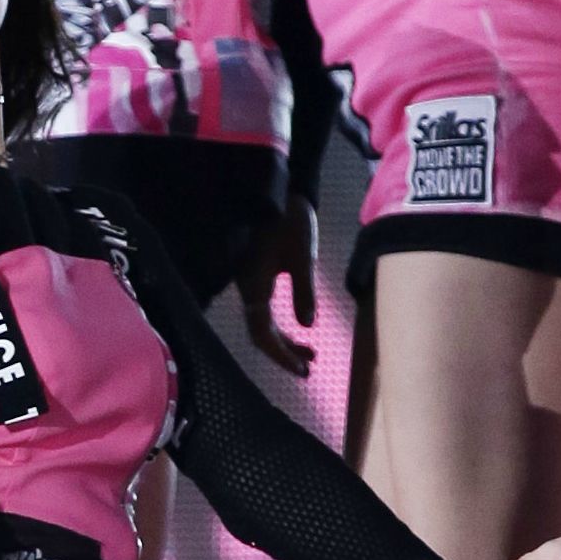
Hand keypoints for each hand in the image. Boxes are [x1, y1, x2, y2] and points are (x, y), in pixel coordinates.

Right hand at [232, 197, 317, 378]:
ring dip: (285, 339)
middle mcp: (248, 289)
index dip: (281, 356)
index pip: (262, 334)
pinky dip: (283, 322)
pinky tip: (301, 324)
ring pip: (264, 321)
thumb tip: (307, 326)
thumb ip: (303, 292)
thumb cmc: (289, 220)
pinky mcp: (257, 273)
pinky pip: (266, 308)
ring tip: (311, 351)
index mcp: (255, 287)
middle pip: (261, 332)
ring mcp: (251, 281)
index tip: (304, 371)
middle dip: (284, 352)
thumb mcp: (302, 256)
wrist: (275, 188)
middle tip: (310, 367)